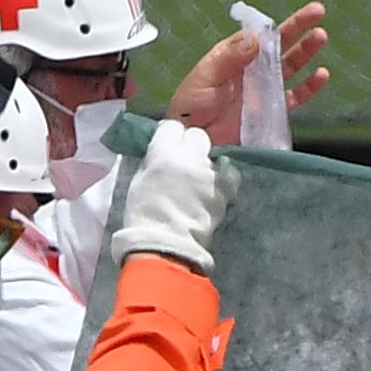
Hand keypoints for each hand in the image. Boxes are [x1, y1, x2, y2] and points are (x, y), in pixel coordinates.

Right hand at [103, 112, 229, 270]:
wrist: (167, 243)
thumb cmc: (144, 214)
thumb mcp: (140, 179)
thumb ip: (154, 160)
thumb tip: (163, 152)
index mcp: (164, 152)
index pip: (172, 127)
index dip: (170, 136)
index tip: (167, 145)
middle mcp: (191, 157)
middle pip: (197, 136)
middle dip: (190, 145)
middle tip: (184, 159)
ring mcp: (210, 173)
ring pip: (213, 156)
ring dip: (205, 164)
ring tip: (199, 179)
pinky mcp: (225, 190)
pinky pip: (230, 173)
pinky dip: (225, 176)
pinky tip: (218, 183)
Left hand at [165, 1, 329, 137]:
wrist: (193, 143)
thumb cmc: (190, 107)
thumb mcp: (204, 76)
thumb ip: (230, 58)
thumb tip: (256, 40)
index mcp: (233, 56)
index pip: (258, 35)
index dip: (275, 24)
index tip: (290, 16)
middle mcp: (251, 69)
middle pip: (279, 45)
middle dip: (298, 28)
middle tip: (318, 11)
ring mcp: (263, 90)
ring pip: (290, 66)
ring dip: (306, 51)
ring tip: (321, 36)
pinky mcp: (271, 112)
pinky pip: (295, 98)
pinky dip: (309, 87)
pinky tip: (321, 75)